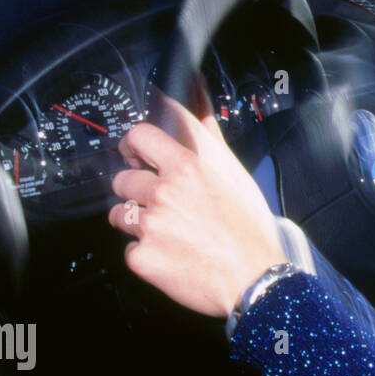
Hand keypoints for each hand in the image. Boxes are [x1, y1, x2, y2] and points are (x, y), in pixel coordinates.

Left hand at [107, 84, 287, 317]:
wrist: (255, 278)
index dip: (134, 145)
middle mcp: (166, 190)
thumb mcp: (234, 173)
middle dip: (136, 188)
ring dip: (135, 220)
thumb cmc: (249, 226)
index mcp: (189, 165)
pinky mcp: (142, 256)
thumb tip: (199, 97)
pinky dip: (145, 253)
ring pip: (119, 213)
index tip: (137, 154)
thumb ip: (208, 135)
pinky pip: (128, 248)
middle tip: (159, 201)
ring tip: (166, 230)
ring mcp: (151, 223)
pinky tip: (170, 254)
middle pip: (122, 176)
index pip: (139, 134)